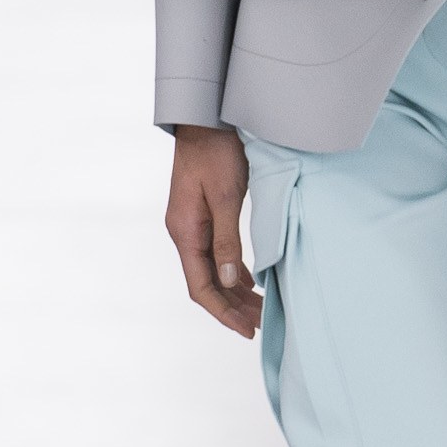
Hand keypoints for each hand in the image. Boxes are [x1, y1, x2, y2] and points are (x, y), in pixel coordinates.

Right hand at [166, 123, 262, 338]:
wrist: (206, 116)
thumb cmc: (217, 151)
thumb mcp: (227, 196)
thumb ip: (228, 240)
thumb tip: (231, 282)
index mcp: (185, 231)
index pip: (200, 286)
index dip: (223, 312)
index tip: (247, 330)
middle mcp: (184, 232)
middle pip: (207, 283)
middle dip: (232, 307)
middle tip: (261, 325)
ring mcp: (192, 223)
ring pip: (213, 270)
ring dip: (235, 291)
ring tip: (260, 309)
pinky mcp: (203, 214)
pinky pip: (217, 253)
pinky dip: (234, 271)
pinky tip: (251, 281)